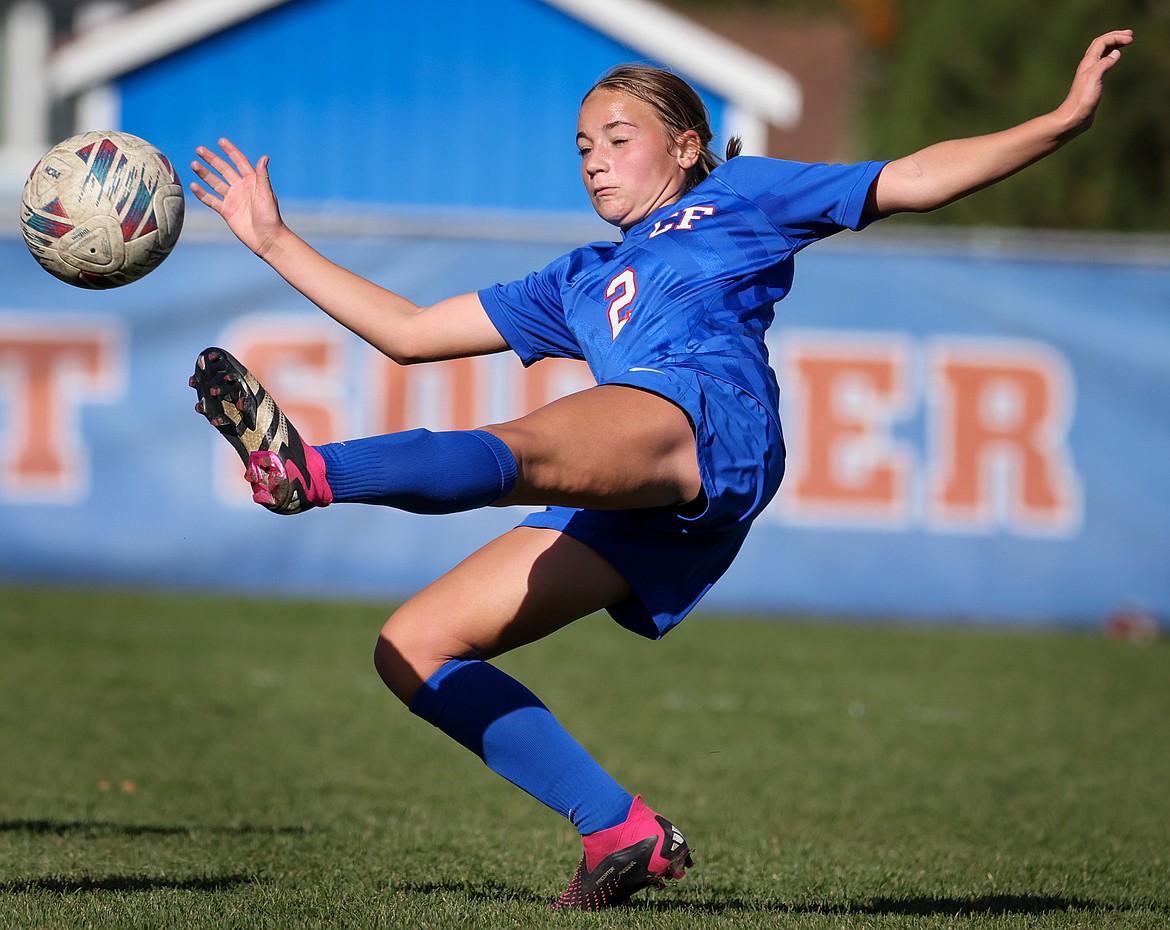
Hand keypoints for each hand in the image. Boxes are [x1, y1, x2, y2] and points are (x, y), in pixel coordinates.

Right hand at [190, 138, 284, 257]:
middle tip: (199, 149)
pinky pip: (211, 200)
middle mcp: (241, 188)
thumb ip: (262, 176)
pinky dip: (202, 194)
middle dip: (212, 159)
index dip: (231, 152)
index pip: (240, 162)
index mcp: (252, 181)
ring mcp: (233, 199)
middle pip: (224, 170)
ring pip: (215, 183)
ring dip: (204, 174)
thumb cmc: (271, 216)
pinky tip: (193, 185)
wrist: (266, 239)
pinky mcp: (226, 211)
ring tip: (194, 164)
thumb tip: (264, 157)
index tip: (221, 141)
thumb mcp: (267, 194)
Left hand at [1056, 29, 1132, 136]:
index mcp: (1088, 62)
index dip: (1116, 37)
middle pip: (1100, 44)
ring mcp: (1090, 74)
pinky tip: (1115, 59)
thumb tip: (1116, 53)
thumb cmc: (1083, 99)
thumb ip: (1104, 64)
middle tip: (1130, 35)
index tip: (1131, 39)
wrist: (1074, 117)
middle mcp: (1088, 66)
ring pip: (1101, 53)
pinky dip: (1110, 56)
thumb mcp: (1094, 78)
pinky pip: (1102, 63)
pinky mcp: (1092, 82)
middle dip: (1115, 37)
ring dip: (1113, 45)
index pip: (1102, 42)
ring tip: (1126, 42)